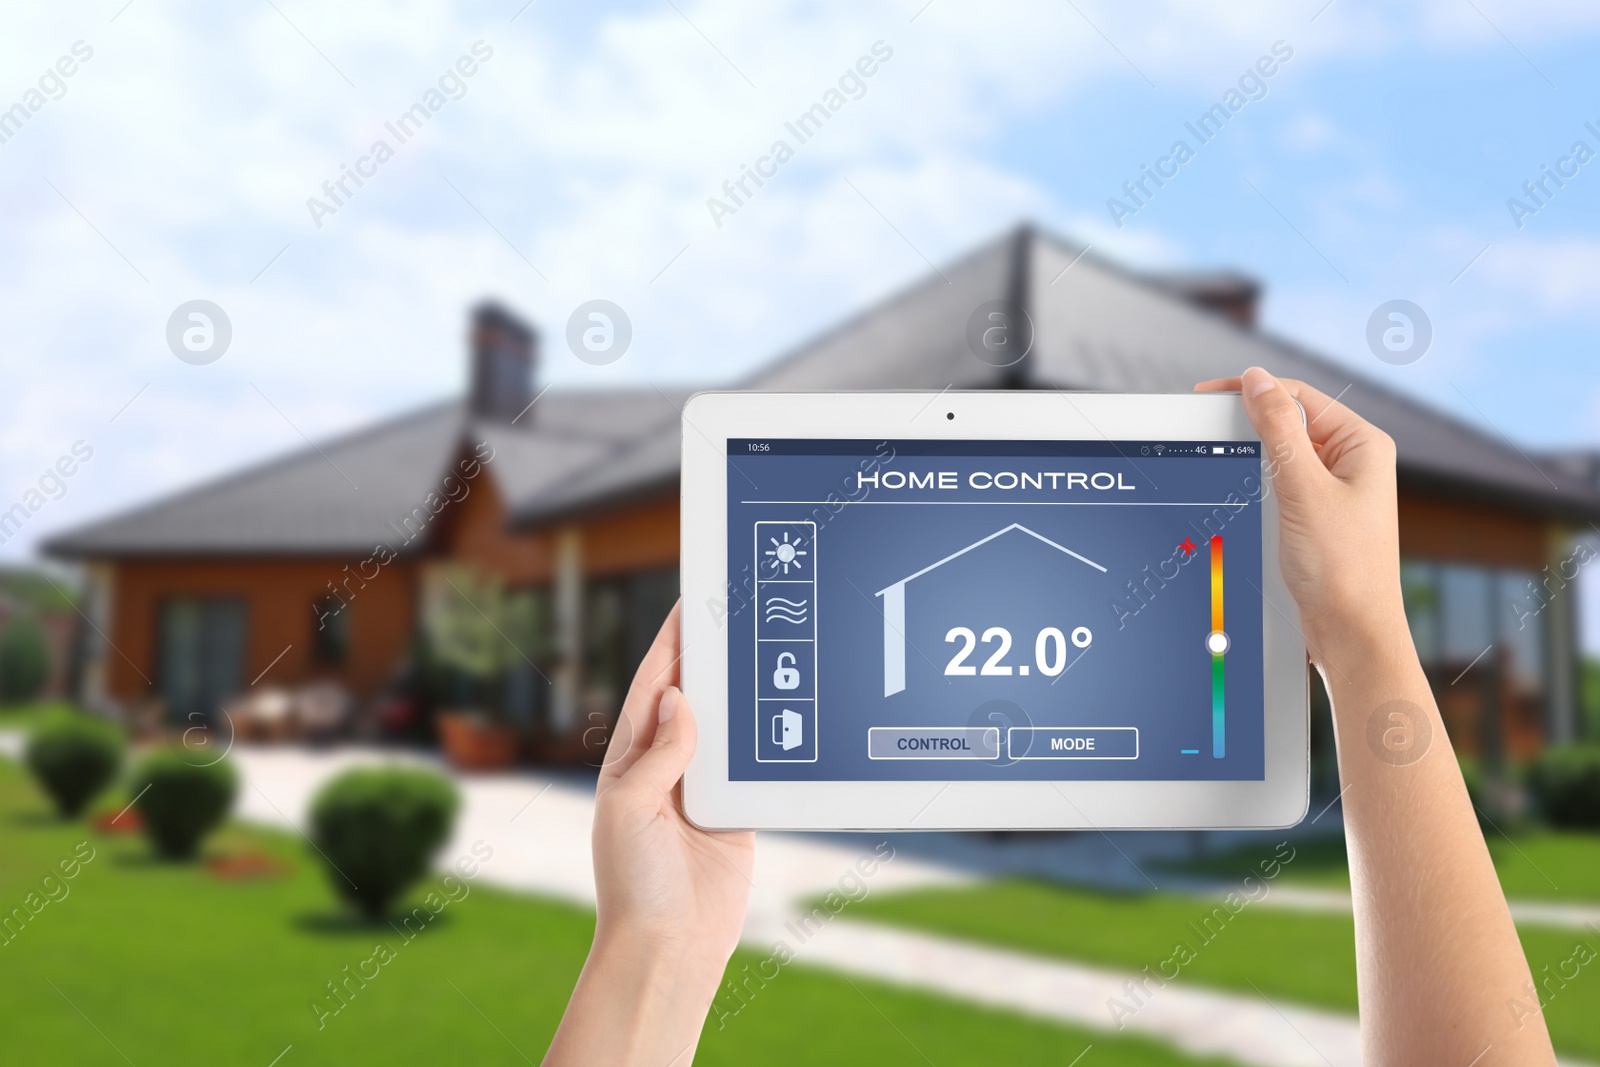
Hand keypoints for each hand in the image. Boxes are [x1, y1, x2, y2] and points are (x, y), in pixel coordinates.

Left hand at [592, 600, 754, 966]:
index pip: (653, 686)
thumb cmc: (634, 882)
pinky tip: (788, 711)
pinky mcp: (736, 813)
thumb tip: (682, 697)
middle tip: (739, 612)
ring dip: (745, 693)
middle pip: (694, 696)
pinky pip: (755, 765)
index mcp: (631, 759)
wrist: (669, 948)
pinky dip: (769, 739)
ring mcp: (702, 789)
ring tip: (768, 648)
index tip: (690, 601)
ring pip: (728, 726)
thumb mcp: (630, 809)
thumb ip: (659, 753)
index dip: (671, 643)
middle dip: (712, 658)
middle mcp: (666, 767)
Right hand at [1196, 366, 1403, 656]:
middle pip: (1289, 424)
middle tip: (1207, 433)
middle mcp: (1353, 463)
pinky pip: (1279, 488)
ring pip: (1280, 458)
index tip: (1209, 396)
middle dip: (1249, 429)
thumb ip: (1279, 430)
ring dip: (1251, 463)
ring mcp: (1335, 492)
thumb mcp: (1303, 489)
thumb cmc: (1343, 569)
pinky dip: (1256, 490)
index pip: (1300, 396)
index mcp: (1363, 445)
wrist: (1351, 633)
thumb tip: (1257, 381)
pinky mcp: (1316, 518)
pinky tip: (1241, 502)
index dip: (1254, 391)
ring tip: (1227, 474)